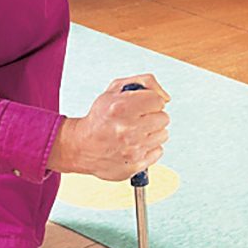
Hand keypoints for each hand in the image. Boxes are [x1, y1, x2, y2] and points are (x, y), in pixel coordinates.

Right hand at [48, 74, 169, 180]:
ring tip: (135, 133)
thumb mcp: (116, 89)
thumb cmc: (100, 118)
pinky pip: (158, 151)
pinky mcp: (135, 164)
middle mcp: (127, 129)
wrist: (81, 146)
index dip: (150, 101)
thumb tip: (166, 97)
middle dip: (153, 116)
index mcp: (120, 108)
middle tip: (138, 119)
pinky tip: (135, 145)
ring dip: (152, 133)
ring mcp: (132, 149)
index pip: (158, 101)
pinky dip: (149, 148)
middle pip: (164, 118)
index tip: (141, 105)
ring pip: (163, 135)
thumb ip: (145, 82)